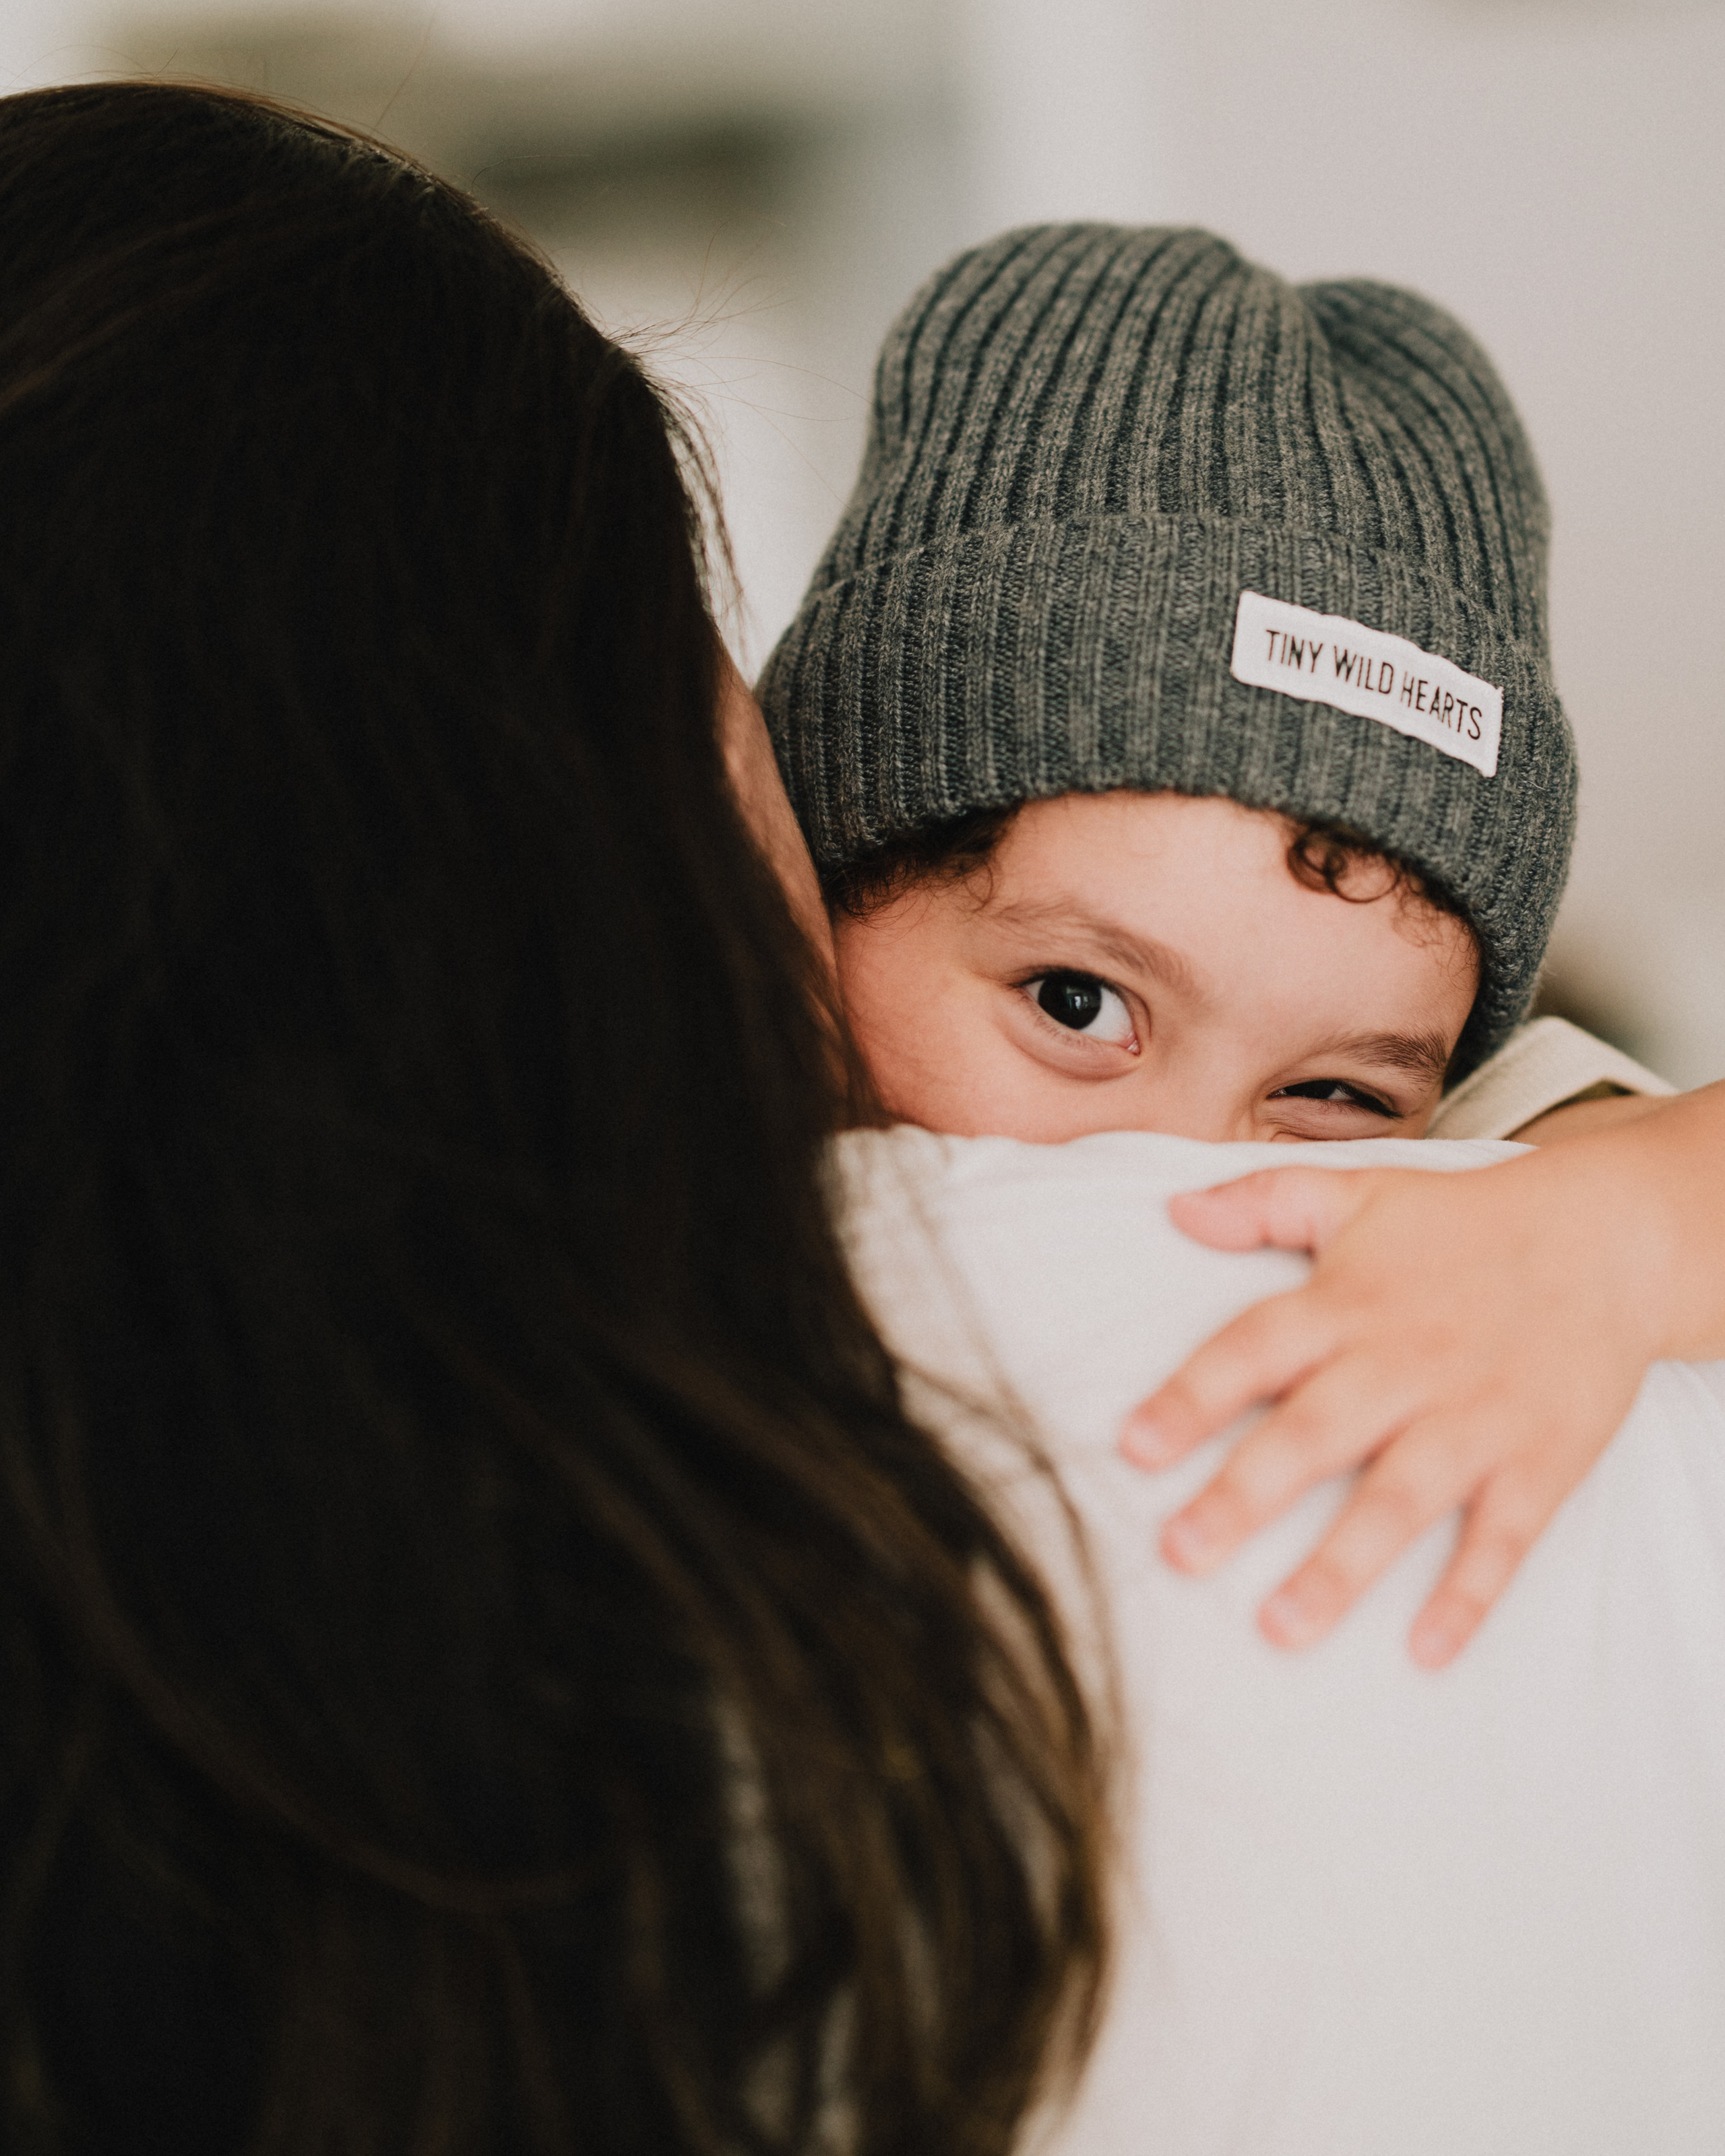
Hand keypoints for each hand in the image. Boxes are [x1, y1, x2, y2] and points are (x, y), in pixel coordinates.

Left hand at [1117, 1153, 1670, 1666]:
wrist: (1610, 1240)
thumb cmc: (1464, 1224)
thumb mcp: (1359, 1193)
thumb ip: (1262, 1201)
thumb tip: (1174, 1209)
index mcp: (1347, 1305)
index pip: (1253, 1350)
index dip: (1191, 1396)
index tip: (1133, 1446)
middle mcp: (1403, 1364)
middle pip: (1314, 1434)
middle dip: (1245, 1495)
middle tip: (1181, 1554)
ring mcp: (1474, 1418)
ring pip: (1400, 1498)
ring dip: (1340, 1565)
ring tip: (1280, 1626)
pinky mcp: (1538, 1461)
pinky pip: (1501, 1537)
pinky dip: (1468, 1593)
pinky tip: (1427, 1649)